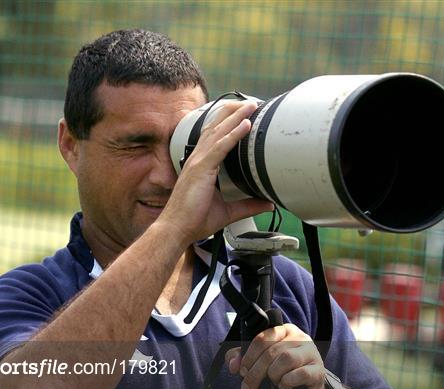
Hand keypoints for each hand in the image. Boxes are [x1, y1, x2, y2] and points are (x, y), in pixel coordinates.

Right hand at [158, 100, 272, 244]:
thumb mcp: (228, 211)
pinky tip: (245, 125)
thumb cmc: (194, 220)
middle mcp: (198, 159)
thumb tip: (267, 203)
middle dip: (233, 112)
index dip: (228, 123)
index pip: (215, 137)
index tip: (244, 115)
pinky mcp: (201, 170)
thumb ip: (247, 205)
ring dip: (236, 117)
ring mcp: (198, 163)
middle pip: (216, 128)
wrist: (177, 230)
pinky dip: (233, 135)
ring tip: (251, 106)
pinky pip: (220, 147)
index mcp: (201, 165)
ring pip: (219, 133)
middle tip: (251, 102)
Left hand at [225, 323, 326, 388]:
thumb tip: (233, 364)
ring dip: (273, 375)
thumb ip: (242, 360)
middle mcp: (299, 337)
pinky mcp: (318, 370)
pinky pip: (300, 373)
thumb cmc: (282, 374)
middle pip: (271, 351)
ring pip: (285, 359)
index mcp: (284, 331)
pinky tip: (285, 386)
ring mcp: (311, 352)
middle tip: (248, 386)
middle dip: (256, 371)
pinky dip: (287, 382)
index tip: (242, 370)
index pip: (263, 337)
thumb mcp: (260, 365)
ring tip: (273, 383)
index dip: (249, 355)